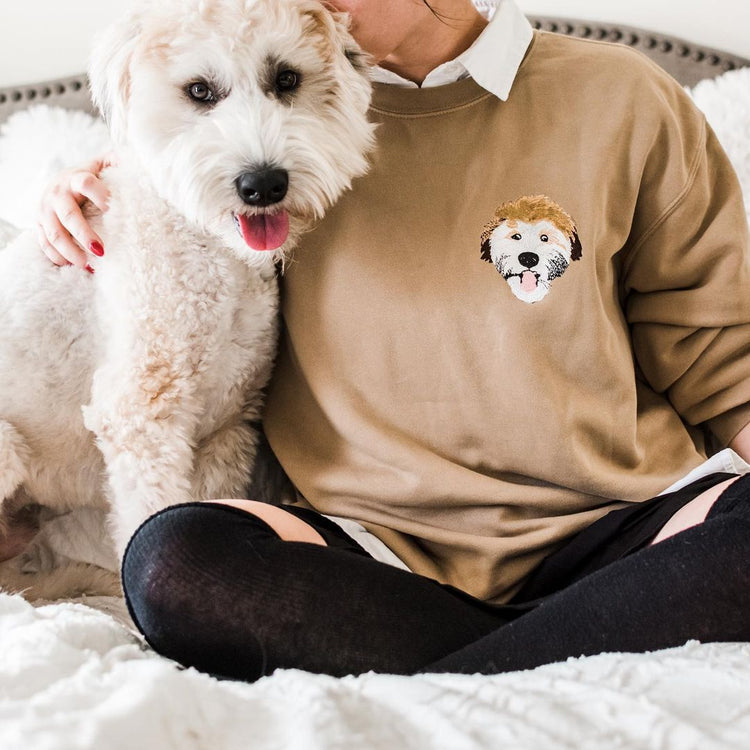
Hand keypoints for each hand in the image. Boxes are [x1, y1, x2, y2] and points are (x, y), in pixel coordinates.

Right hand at [36, 153, 114, 268]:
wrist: (58, 182)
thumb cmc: (88, 177)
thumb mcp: (101, 165)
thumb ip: (117, 161)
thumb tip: (142, 160)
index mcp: (76, 178)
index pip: (86, 184)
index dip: (100, 195)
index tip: (114, 210)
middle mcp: (57, 194)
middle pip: (68, 216)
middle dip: (84, 235)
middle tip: (102, 251)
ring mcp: (45, 210)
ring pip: (54, 234)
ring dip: (71, 252)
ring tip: (89, 265)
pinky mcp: (39, 225)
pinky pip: (44, 244)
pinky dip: (58, 257)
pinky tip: (73, 266)